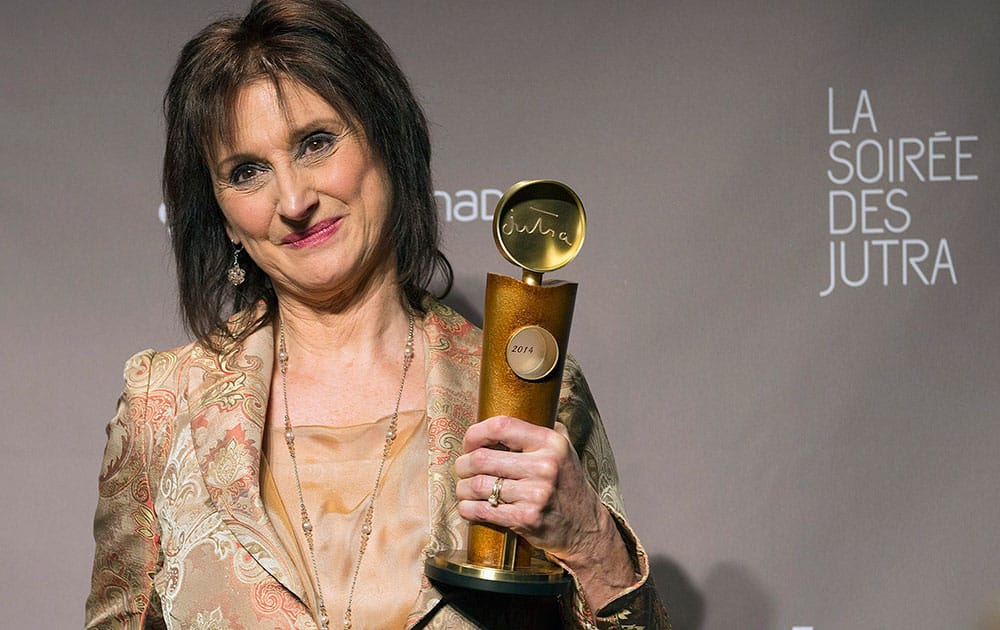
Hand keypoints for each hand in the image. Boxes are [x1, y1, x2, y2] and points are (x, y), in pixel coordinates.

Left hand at [454, 415, 633, 607]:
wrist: (585, 527)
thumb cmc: (565, 485)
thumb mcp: (562, 450)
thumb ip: (537, 432)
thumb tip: (502, 419)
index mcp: (551, 442)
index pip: (501, 426)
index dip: (476, 433)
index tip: (469, 443)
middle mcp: (545, 466)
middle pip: (482, 458)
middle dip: (463, 464)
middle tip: (462, 469)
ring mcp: (536, 494)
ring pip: (478, 485)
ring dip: (463, 488)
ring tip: (464, 489)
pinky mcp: (526, 518)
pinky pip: (483, 510)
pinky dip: (468, 509)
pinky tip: (468, 507)